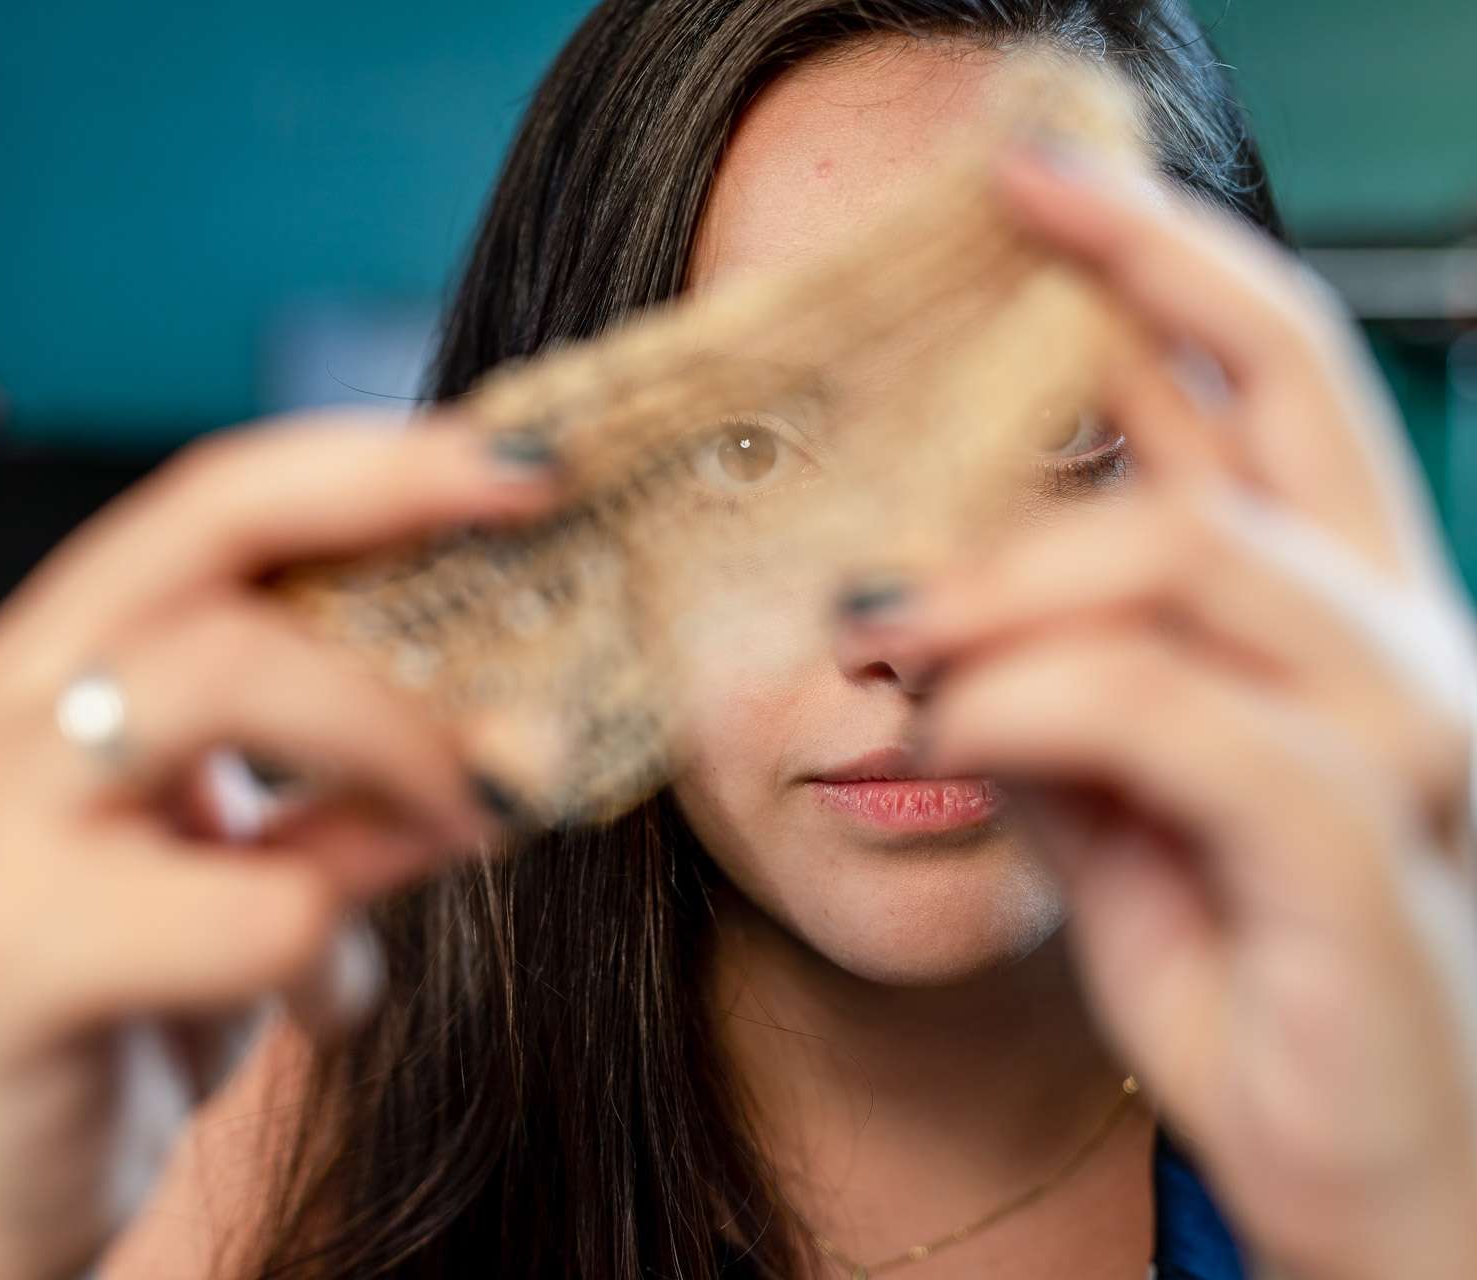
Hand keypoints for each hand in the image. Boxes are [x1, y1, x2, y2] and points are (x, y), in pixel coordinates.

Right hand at [0, 413, 558, 1279]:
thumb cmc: (142, 988)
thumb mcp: (269, 860)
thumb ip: (358, 779)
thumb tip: (519, 712)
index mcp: (65, 647)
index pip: (223, 492)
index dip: (379, 459)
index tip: (532, 464)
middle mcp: (13, 698)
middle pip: (220, 540)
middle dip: (406, 555)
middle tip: (535, 614)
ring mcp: (0, 815)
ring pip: (233, 678)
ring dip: (400, 745)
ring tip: (474, 822)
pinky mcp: (20, 952)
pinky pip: (254, 908)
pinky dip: (337, 955)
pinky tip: (325, 1001)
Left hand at [841, 146, 1476, 1278]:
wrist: (1372, 1186)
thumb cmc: (1249, 981)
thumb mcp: (1109, 814)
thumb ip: (1042, 696)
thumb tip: (926, 611)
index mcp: (1345, 620)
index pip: (1273, 383)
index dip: (1165, 258)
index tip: (1038, 177)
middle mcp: (1400, 647)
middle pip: (1281, 394)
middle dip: (1140, 272)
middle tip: (1002, 210)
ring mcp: (1401, 745)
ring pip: (1193, 558)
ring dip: (1006, 572)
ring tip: (883, 629)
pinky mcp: (1356, 858)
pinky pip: (1178, 716)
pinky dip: (1035, 699)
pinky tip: (949, 721)